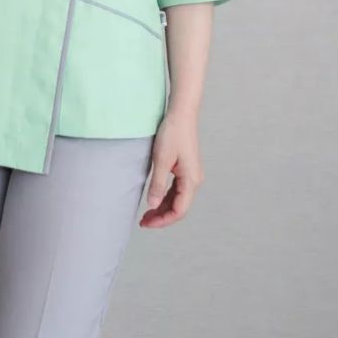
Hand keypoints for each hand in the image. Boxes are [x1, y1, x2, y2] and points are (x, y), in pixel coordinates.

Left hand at [139, 111, 203, 228]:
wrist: (181, 114)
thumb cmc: (172, 133)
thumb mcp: (161, 160)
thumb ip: (157, 184)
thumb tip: (152, 205)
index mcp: (191, 180)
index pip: (179, 210)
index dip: (163, 220)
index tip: (146, 223)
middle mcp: (194, 180)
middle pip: (179, 207)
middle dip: (161, 217)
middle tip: (143, 221)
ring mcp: (190, 175)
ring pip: (177, 199)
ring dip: (163, 208)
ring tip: (146, 213)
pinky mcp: (185, 169)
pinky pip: (176, 189)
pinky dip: (165, 197)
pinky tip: (154, 199)